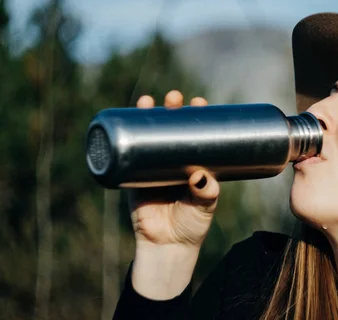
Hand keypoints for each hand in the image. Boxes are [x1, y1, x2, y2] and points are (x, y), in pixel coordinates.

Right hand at [129, 90, 219, 248]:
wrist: (167, 247)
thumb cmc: (192, 225)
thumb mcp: (206, 206)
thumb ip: (207, 192)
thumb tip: (199, 176)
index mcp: (193, 162)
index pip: (196, 132)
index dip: (196, 116)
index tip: (199, 102)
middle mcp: (173, 161)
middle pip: (171, 128)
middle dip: (171, 110)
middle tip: (174, 99)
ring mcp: (152, 167)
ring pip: (149, 136)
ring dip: (146, 116)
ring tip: (148, 102)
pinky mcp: (134, 177)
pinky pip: (126, 155)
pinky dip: (123, 138)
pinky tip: (122, 121)